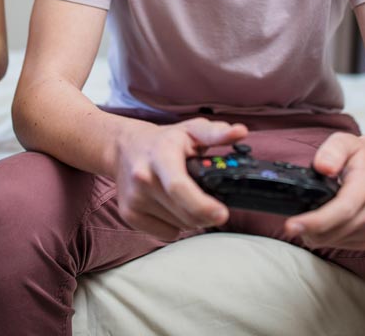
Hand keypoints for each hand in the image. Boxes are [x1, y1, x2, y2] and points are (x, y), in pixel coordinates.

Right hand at [113, 118, 248, 239]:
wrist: (124, 148)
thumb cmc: (163, 140)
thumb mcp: (191, 130)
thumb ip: (216, 133)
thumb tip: (240, 132)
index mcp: (160, 155)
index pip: (178, 186)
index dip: (202, 205)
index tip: (222, 213)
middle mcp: (143, 177)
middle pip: (184, 213)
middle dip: (206, 213)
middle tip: (213, 203)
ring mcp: (134, 198)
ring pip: (179, 225)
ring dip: (191, 218)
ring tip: (186, 197)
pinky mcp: (129, 214)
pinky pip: (166, 233)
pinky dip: (175, 225)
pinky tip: (171, 206)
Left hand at [283, 132, 364, 251]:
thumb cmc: (362, 155)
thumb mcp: (346, 141)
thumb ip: (333, 150)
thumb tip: (323, 167)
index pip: (342, 210)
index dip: (315, 221)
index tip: (292, 225)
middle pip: (336, 230)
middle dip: (308, 230)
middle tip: (290, 223)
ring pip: (335, 241)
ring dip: (316, 235)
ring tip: (305, 219)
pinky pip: (341, 245)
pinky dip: (326, 238)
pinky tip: (321, 224)